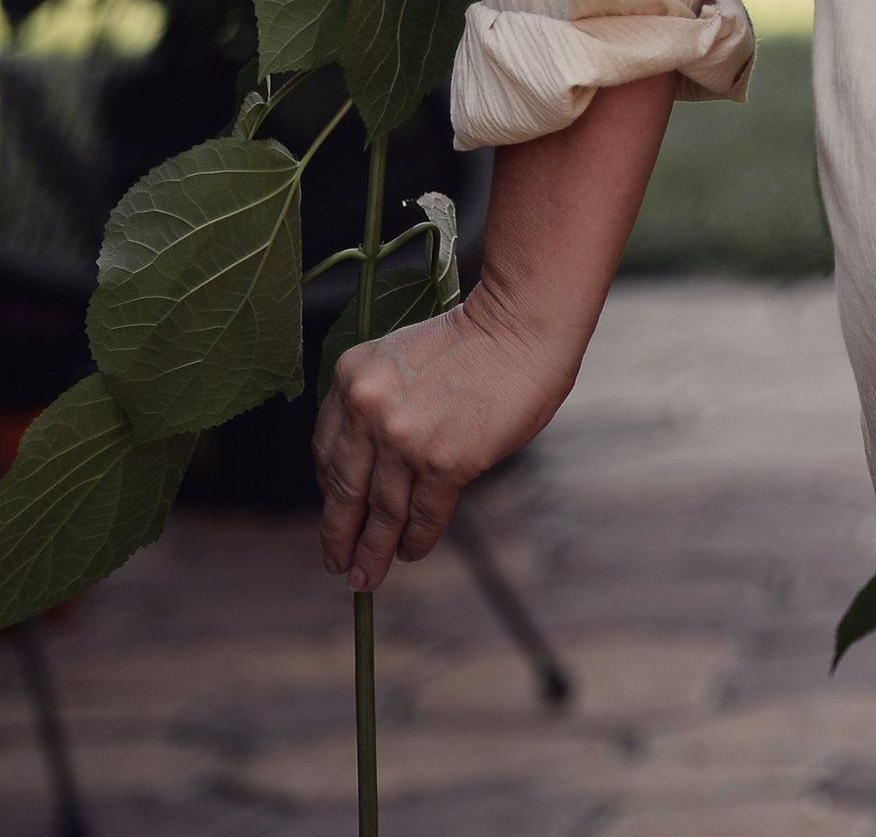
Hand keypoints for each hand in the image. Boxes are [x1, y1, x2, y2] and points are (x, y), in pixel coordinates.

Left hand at [315, 292, 577, 590]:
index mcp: (351, 377)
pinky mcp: (443, 461)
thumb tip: (372, 473)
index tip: (334, 515)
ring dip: (374, 550)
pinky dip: (416, 538)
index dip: (330, 492)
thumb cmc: (471, 340)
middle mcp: (368, 409)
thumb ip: (378, 407)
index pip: (327, 452)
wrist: (521, 324)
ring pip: (381, 511)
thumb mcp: (400, 361)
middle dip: (340, 536)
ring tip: (368, 576)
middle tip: (338, 565)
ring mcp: (404, 438)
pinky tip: (412, 550)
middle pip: (345, 490)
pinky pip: (422, 514)